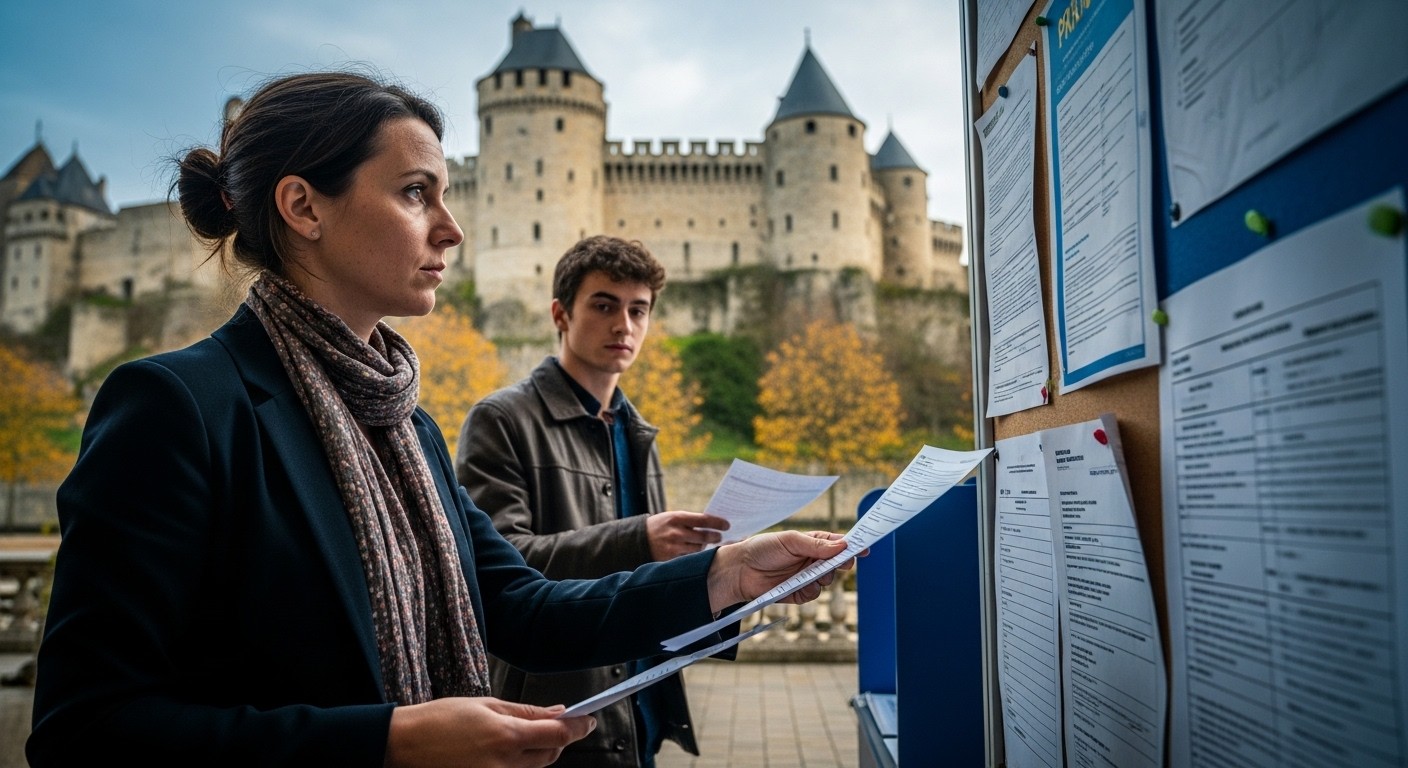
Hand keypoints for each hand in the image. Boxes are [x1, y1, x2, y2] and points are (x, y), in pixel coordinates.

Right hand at [385, 697, 595, 767]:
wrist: (404, 745)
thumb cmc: (440, 720)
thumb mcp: (486, 705)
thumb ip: (526, 711)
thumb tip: (558, 711)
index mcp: (506, 737)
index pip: (558, 735)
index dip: (579, 727)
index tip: (589, 720)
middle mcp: (504, 765)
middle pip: (551, 754)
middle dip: (558, 738)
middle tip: (556, 721)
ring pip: (535, 767)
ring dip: (539, 750)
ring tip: (522, 733)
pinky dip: (521, 763)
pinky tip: (509, 748)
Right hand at [646, 510, 729, 560]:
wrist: (638, 539)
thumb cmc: (660, 526)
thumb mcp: (672, 517)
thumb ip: (690, 521)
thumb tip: (713, 525)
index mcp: (677, 517)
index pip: (703, 519)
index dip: (718, 522)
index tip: (727, 525)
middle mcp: (676, 532)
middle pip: (703, 536)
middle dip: (715, 536)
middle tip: (720, 536)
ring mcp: (673, 547)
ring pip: (698, 549)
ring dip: (705, 546)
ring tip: (706, 543)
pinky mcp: (671, 559)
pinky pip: (689, 558)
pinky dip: (695, 555)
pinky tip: (695, 552)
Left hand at [706, 531, 854, 612]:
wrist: (740, 571)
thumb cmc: (762, 549)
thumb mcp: (789, 541)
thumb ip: (816, 545)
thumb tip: (841, 546)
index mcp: (812, 542)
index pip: (838, 544)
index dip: (852, 546)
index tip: (864, 547)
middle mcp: (812, 560)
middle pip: (837, 563)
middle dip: (840, 564)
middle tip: (839, 563)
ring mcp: (806, 577)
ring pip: (827, 580)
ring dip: (823, 578)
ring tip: (810, 574)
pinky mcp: (798, 593)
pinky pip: (813, 594)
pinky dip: (810, 591)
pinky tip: (800, 586)